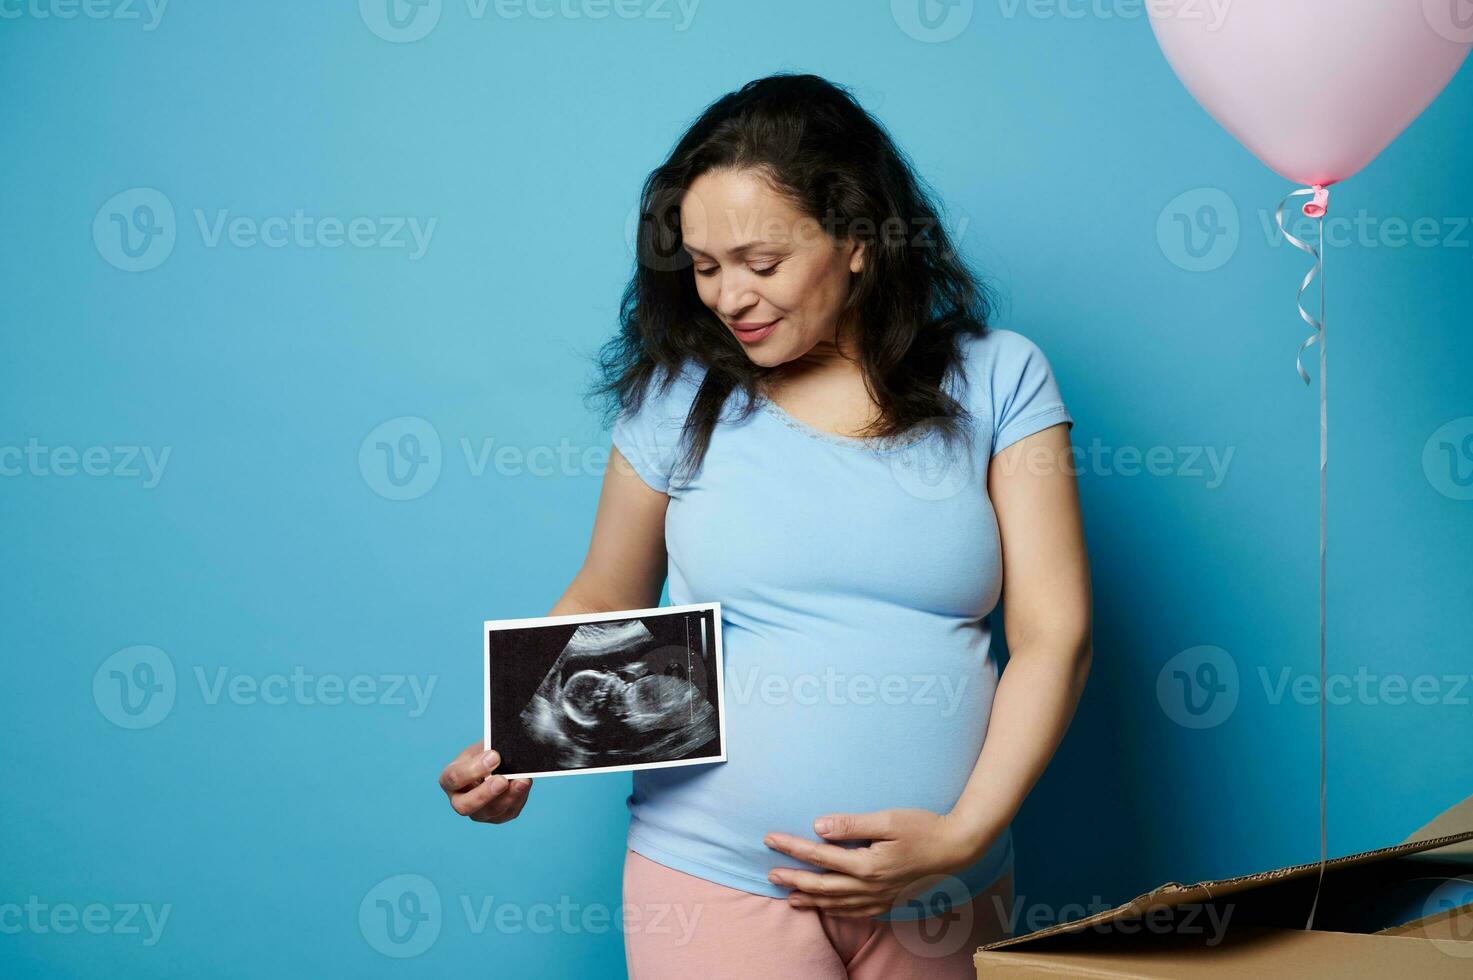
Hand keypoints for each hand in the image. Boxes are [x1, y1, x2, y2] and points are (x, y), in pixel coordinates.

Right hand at [438, 740, 532, 823]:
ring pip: (490, 812)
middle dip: (485, 793)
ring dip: (508, 796)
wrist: (499, 762)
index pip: (454, 778)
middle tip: (502, 780)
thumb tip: (503, 754)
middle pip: (465, 806)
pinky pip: (508, 813)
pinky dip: (518, 798)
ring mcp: (478, 812)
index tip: (494, 756)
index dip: (473, 770)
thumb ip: (489, 750)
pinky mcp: (497, 817)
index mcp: (449, 779)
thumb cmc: (486, 751)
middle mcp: (459, 800)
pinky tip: (524, 785)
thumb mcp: (483, 746)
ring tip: (522, 780)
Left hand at [763, 808, 984, 917]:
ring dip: (811, 899)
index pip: (819, 856)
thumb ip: (852, 824)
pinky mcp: (889, 900)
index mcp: (867, 864)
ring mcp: (880, 897)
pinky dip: (837, 911)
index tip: (770, 839)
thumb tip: (818, 826)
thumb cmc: (923, 827)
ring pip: (837, 903)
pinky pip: (856, 912)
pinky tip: (827, 908)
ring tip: (789, 898)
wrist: (956, 848)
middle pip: (823, 885)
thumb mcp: (888, 819)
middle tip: (770, 874)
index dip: (792, 848)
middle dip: (794, 879)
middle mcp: (870, 885)